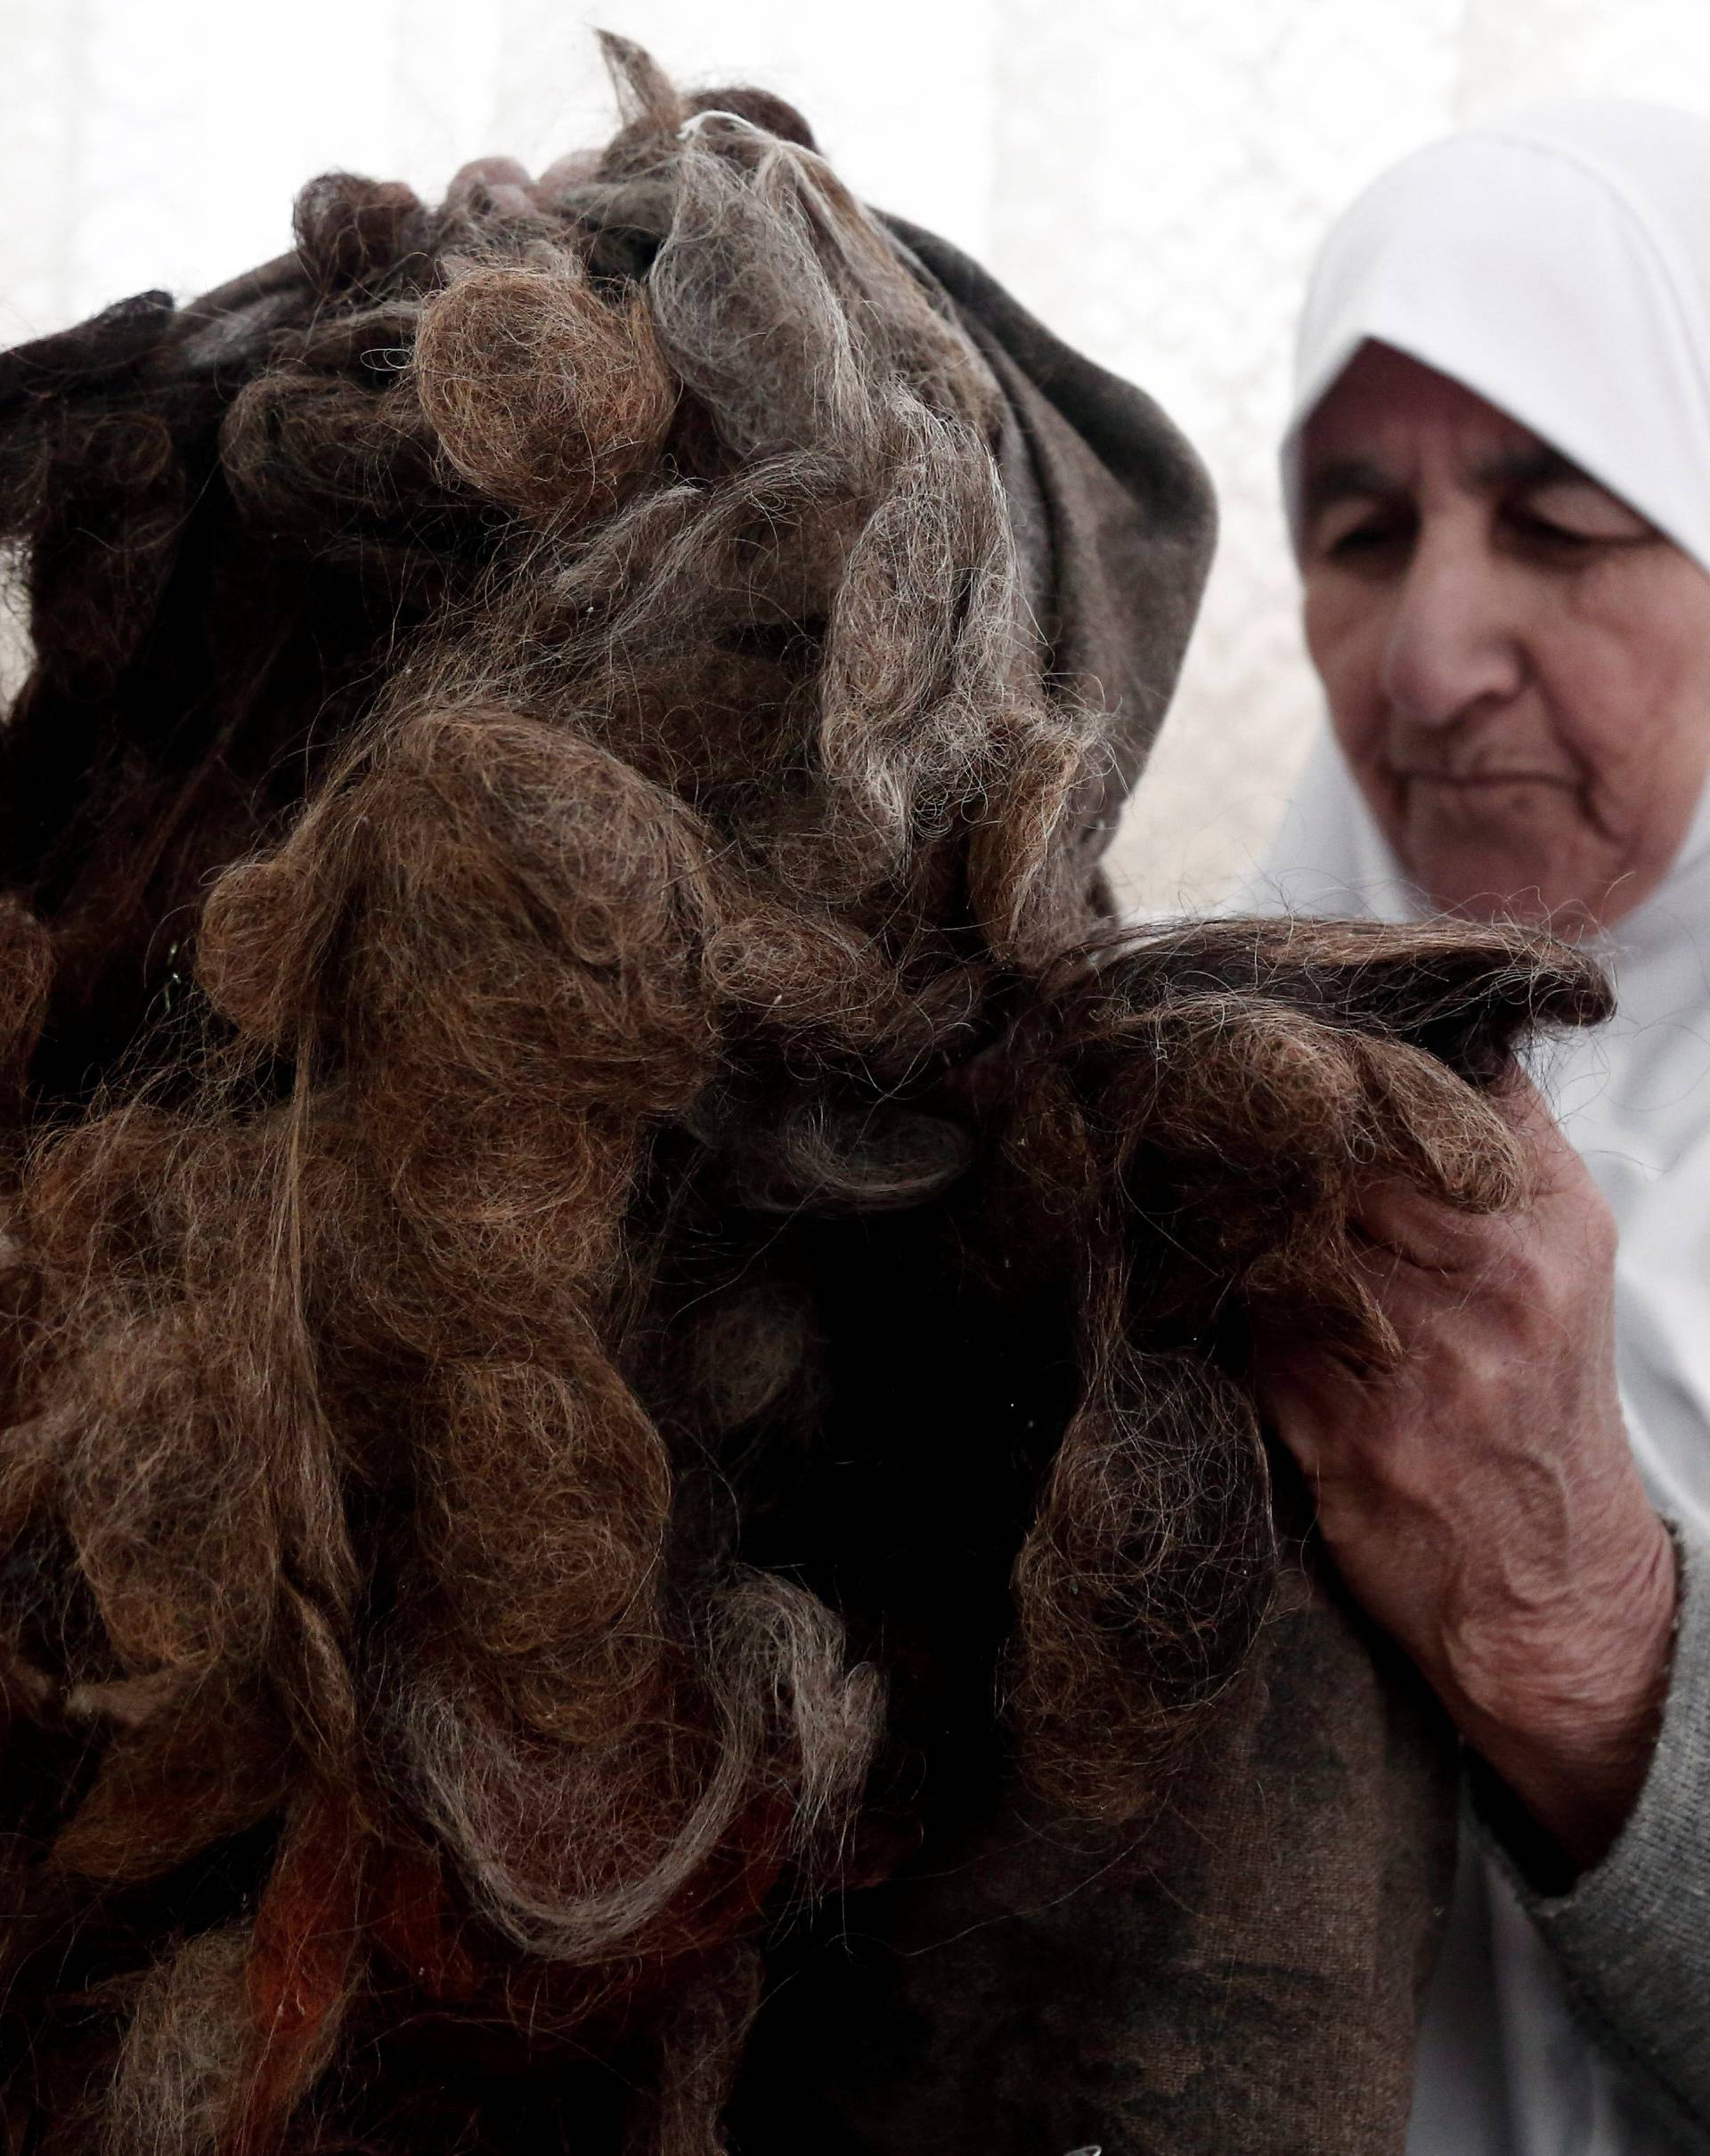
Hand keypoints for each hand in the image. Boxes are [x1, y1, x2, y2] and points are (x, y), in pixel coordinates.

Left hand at [1257, 1076, 1677, 1871]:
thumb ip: (1509, 1137)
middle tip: (1190, 1111)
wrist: (1551, 1587)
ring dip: (1224, 1219)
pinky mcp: (1348, 1436)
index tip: (1265, 1052)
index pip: (1421, 1105)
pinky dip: (1221, 1311)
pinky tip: (1197, 1292)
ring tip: (1183, 1190)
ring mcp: (1420, 1366)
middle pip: (1339, 1166)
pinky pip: (1254, 1340)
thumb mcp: (1567, 1254)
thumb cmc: (1544, 1402)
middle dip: (1261, 1141)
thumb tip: (1447, 1026)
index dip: (1331, 1074)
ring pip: (1284, 1245)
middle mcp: (1493, 1287)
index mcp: (1544, 1226)